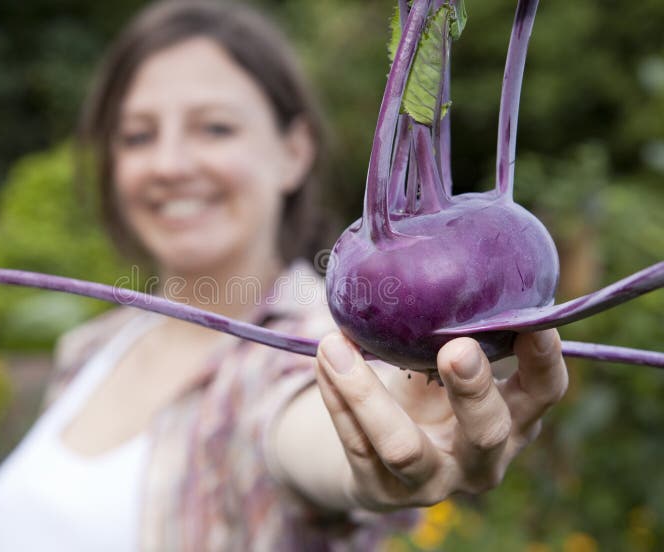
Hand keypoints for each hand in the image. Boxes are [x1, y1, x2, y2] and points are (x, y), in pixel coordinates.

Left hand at [314, 329, 567, 509]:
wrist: (383, 463)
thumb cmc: (427, 396)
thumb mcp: (445, 366)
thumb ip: (450, 326)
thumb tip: (431, 234)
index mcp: (513, 418)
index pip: (544, 392)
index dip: (544, 360)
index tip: (535, 320)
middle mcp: (482, 459)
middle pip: (487, 431)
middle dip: (472, 389)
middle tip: (456, 347)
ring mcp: (433, 482)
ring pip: (401, 447)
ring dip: (364, 393)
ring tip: (334, 345)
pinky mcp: (384, 491)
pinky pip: (355, 444)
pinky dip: (335, 397)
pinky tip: (322, 360)